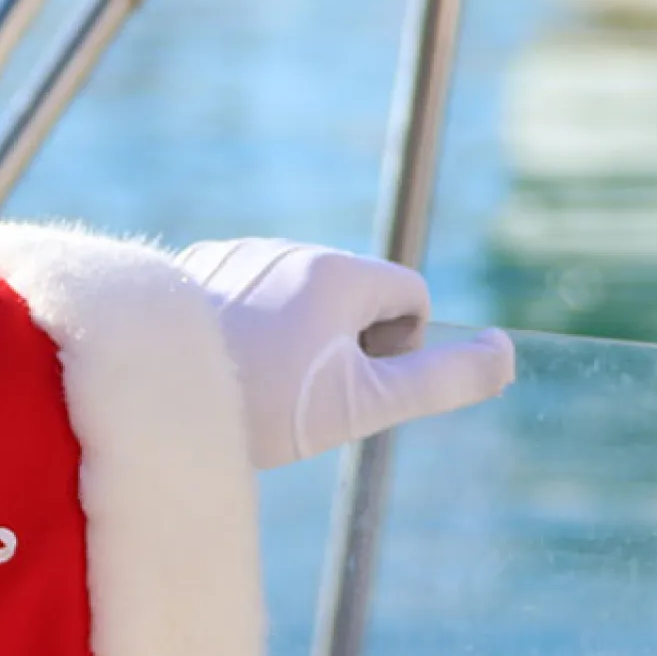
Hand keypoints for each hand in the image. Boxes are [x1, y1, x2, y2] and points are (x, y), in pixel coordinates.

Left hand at [172, 236, 516, 468]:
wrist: (150, 400)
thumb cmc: (264, 407)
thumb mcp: (365, 404)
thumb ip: (442, 380)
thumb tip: (506, 353)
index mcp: (338, 271)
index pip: (409, 297)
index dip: (396, 351)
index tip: (347, 386)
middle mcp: (289, 248)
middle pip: (354, 296)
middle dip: (344, 344)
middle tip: (296, 393)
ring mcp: (237, 253)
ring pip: (300, 296)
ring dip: (297, 336)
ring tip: (255, 380)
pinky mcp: (194, 269)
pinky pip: (250, 295)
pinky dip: (249, 327)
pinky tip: (222, 364)